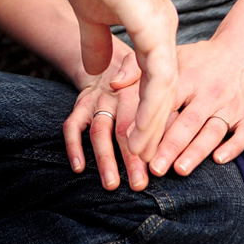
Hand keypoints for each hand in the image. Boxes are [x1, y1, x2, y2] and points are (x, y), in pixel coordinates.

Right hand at [63, 0, 178, 162]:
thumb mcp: (92, 13)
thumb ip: (98, 42)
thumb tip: (99, 72)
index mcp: (152, 20)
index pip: (154, 71)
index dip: (146, 102)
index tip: (133, 130)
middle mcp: (164, 27)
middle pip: (166, 85)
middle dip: (155, 123)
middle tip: (145, 156)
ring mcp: (164, 30)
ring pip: (166, 91)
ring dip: (154, 126)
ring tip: (141, 156)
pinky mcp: (157, 33)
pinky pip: (160, 84)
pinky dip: (151, 113)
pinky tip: (139, 135)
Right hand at [63, 42, 152, 191]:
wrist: (109, 58)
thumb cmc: (141, 79)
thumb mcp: (156, 81)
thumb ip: (163, 101)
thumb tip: (171, 120)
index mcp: (139, 92)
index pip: (144, 121)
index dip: (149, 145)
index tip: (155, 170)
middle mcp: (116, 96)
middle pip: (123, 130)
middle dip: (131, 160)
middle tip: (139, 185)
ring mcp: (96, 101)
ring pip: (99, 131)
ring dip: (105, 159)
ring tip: (111, 184)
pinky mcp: (80, 105)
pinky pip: (72, 126)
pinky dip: (73, 146)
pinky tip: (79, 168)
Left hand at [148, 32, 243, 177]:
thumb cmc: (201, 58)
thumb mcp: (171, 54)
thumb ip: (138, 67)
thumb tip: (112, 85)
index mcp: (188, 77)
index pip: (167, 104)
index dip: (150, 125)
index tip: (134, 145)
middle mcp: (209, 92)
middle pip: (188, 122)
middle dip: (170, 146)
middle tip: (154, 167)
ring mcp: (231, 104)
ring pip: (213, 130)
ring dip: (196, 151)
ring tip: (179, 169)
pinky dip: (233, 147)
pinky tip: (219, 160)